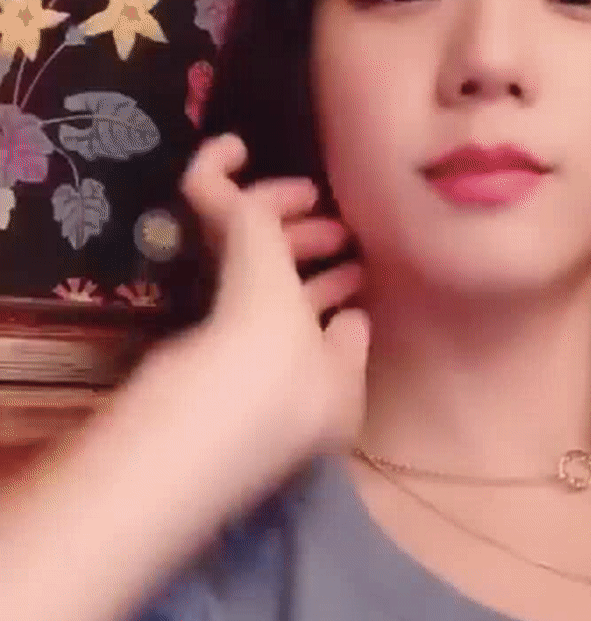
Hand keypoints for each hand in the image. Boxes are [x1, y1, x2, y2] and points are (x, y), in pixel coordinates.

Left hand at [170, 133, 371, 499]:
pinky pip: (257, 321)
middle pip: (251, 242)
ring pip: (257, 284)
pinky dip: (290, 316)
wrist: (207, 471)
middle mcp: (231, 294)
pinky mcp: (216, 371)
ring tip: (352, 289)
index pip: (227, 202)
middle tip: (345, 240)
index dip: (222, 166)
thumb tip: (351, 320)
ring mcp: (218, 333)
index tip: (248, 149)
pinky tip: (329, 339)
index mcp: (258, 274)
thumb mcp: (340, 379)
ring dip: (301, 277)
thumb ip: (348, 345)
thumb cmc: (283, 406)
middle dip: (299, 231)